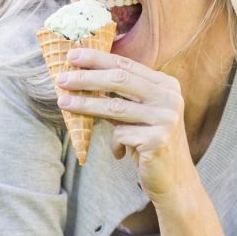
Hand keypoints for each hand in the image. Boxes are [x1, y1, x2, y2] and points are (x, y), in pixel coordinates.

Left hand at [56, 49, 197, 204]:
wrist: (174, 180)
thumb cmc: (149, 143)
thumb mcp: (137, 114)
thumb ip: (119, 96)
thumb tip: (80, 77)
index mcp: (166, 85)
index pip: (126, 65)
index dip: (97, 59)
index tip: (72, 55)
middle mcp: (169, 97)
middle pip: (119, 80)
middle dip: (87, 77)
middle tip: (61, 78)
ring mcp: (166, 118)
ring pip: (115, 106)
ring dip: (85, 104)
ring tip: (62, 102)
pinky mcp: (159, 140)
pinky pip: (121, 134)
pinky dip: (114, 143)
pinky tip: (119, 153)